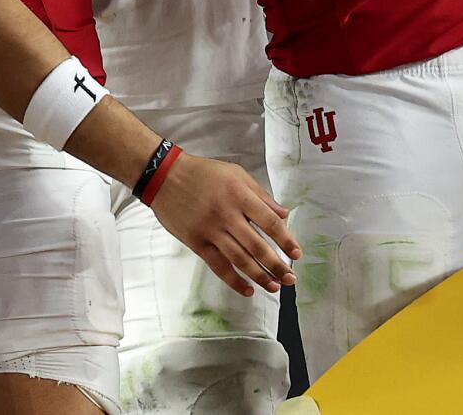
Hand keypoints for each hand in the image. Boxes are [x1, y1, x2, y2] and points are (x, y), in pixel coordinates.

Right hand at [148, 153, 300, 298]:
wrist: (165, 177)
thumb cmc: (204, 173)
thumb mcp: (237, 174)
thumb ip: (261, 195)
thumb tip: (284, 213)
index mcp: (241, 196)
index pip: (270, 223)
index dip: (286, 240)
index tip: (297, 254)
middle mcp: (228, 216)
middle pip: (257, 246)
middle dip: (277, 265)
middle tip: (291, 278)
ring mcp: (211, 232)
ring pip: (240, 260)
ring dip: (259, 276)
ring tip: (275, 287)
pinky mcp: (197, 243)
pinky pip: (218, 266)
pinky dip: (234, 281)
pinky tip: (247, 290)